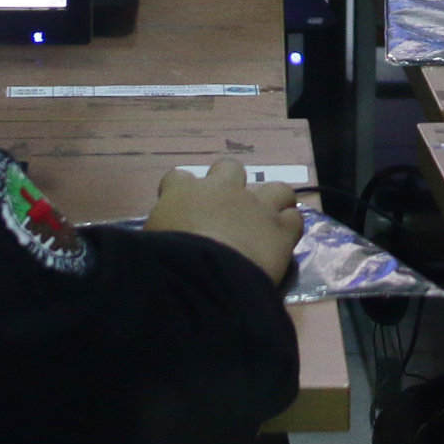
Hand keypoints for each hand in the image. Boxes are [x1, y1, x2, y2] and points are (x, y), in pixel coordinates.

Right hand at [147, 158, 302, 285]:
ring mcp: (256, 206)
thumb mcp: (148, 242)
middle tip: (225, 209)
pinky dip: (288, 227)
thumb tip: (158, 237)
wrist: (204, 276)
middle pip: (229, 168)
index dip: (179, 190)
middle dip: (228, 183)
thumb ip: (158, 231)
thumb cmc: (165, 260)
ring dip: (270, 201)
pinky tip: (282, 241)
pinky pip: (294, 218)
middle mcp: (222, 190)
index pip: (177, 177)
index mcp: (183, 192)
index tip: (179, 208)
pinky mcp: (281, 229)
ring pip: (275, 188)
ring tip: (265, 220)